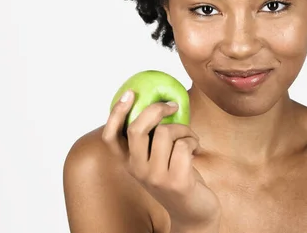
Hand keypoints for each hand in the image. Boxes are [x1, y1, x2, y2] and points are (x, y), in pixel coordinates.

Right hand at [102, 90, 220, 230]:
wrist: (193, 212)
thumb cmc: (177, 177)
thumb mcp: (156, 159)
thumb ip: (151, 139)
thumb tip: (157, 103)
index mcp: (128, 163)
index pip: (110, 137)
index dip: (116, 113)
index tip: (130, 94)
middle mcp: (137, 170)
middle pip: (137, 128)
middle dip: (156, 109)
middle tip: (172, 106)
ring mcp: (155, 177)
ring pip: (165, 133)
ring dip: (184, 129)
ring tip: (190, 138)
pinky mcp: (176, 181)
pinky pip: (183, 145)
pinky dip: (193, 140)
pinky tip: (196, 150)